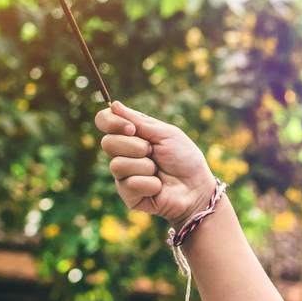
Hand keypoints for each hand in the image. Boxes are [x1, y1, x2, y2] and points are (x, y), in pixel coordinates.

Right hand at [95, 101, 216, 221]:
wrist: (197, 187)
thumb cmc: (184, 158)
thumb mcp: (165, 133)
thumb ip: (138, 121)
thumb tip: (114, 105)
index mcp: (130, 134)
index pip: (104, 121)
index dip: (111, 122)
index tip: (132, 128)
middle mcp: (122, 153)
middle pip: (107, 143)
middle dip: (135, 146)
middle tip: (153, 152)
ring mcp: (123, 175)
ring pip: (117, 165)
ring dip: (144, 166)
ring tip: (158, 171)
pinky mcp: (128, 195)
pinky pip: (129, 184)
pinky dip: (149, 183)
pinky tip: (159, 186)